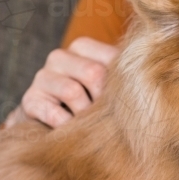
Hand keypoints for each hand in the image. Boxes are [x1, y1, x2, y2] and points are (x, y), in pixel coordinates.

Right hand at [3, 37, 118, 128]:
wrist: (50, 125)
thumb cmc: (89, 103)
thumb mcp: (106, 86)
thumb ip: (123, 78)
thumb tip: (148, 84)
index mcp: (82, 47)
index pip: (111, 57)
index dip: (122, 84)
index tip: (125, 101)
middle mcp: (59, 56)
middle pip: (93, 73)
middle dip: (103, 100)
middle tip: (109, 117)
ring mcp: (42, 77)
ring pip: (73, 92)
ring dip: (85, 115)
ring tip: (90, 125)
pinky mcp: (30, 100)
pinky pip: (54, 114)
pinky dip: (67, 127)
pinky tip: (72, 132)